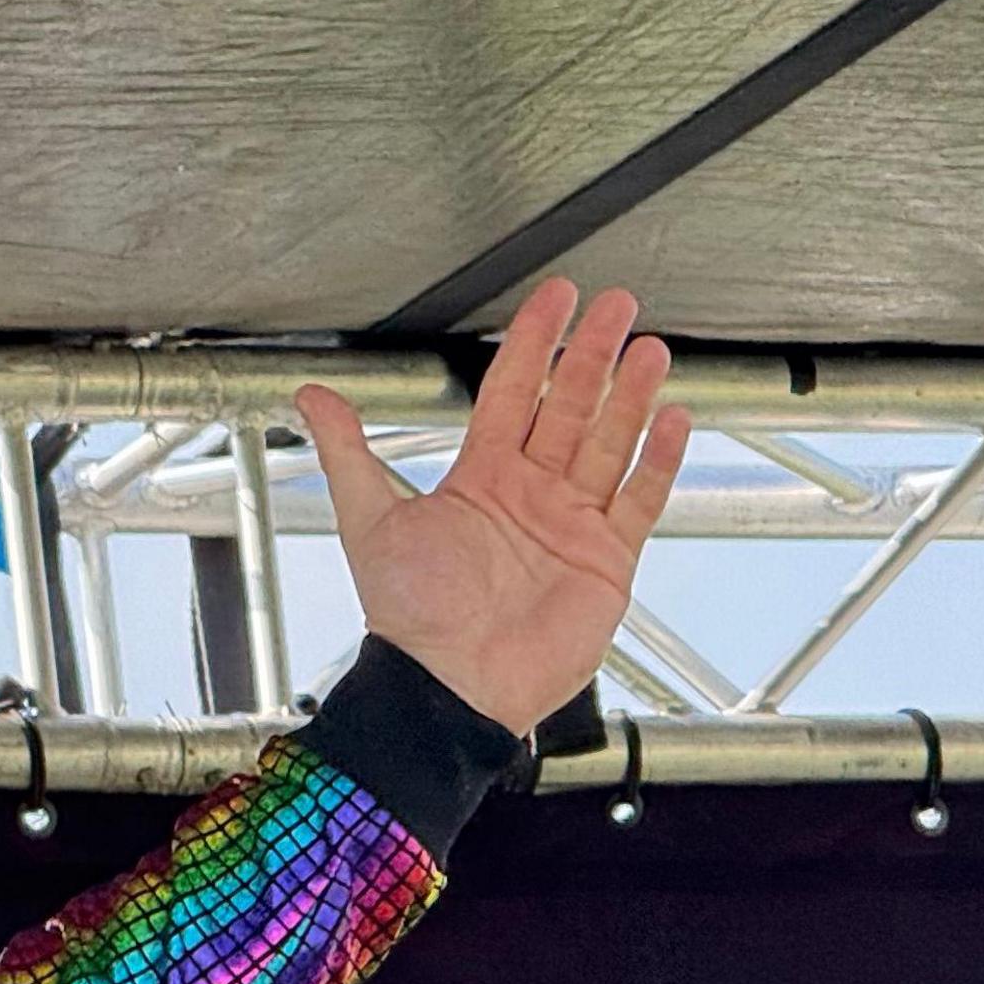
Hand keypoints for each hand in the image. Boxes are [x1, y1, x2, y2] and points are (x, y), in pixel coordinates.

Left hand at [297, 278, 688, 735]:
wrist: (449, 684)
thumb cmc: (409, 614)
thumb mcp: (370, 518)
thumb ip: (347, 452)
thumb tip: (309, 395)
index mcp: (479, 480)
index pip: (512, 392)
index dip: (535, 342)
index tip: (556, 298)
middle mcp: (529, 495)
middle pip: (568, 407)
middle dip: (592, 354)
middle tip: (618, 303)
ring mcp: (572, 524)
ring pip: (609, 443)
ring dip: (630, 396)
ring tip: (651, 348)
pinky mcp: (606, 560)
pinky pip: (639, 500)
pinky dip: (658, 461)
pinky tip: (674, 419)